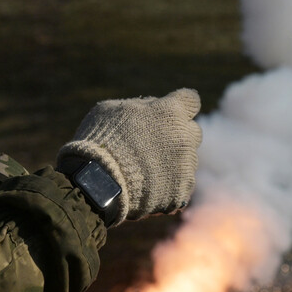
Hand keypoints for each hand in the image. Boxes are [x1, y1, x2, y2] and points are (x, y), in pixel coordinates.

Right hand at [57, 88, 202, 223]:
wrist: (98, 183)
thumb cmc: (101, 141)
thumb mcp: (113, 110)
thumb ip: (140, 106)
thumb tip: (152, 107)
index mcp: (170, 111)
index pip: (190, 100)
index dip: (181, 106)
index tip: (170, 113)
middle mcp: (185, 136)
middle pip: (193, 131)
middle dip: (178, 136)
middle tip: (155, 144)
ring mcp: (186, 165)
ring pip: (187, 160)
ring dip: (172, 162)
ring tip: (145, 170)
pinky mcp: (183, 191)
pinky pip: (181, 185)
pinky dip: (168, 186)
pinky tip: (148, 187)